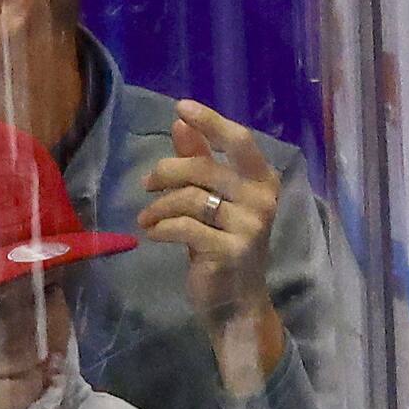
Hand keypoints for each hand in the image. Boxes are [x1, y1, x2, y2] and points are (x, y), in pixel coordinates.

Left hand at [141, 100, 286, 390]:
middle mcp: (262, 199)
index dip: (210, 121)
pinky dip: (160, 227)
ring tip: (147, 218)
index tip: (181, 106)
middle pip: (203, 168)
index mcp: (262, 180)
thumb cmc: (223, 244)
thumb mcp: (212, 201)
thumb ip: (200, 162)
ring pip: (190, 198)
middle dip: (166, 171)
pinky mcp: (231, 250)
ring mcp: (250, 225)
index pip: (238, 140)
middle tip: (146, 184)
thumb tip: (180, 123)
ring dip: (158, 206)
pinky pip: (184, 227)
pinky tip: (153, 233)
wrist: (235, 301)